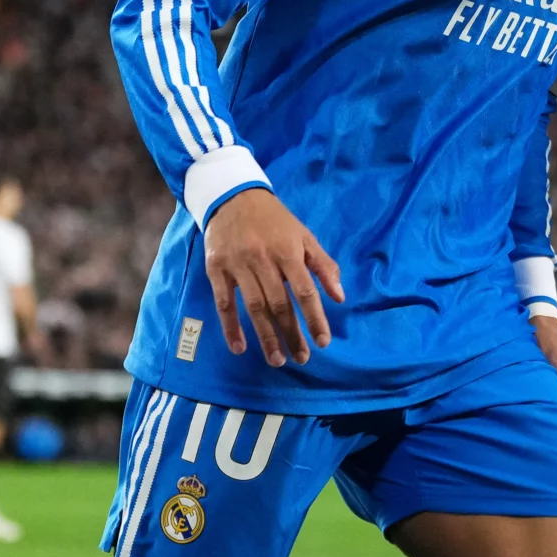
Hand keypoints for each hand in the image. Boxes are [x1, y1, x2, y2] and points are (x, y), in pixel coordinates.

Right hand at [204, 188, 345, 365]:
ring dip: (265, 336)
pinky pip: (224, 303)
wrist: (234, 197)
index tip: (323, 342)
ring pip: (253, 307)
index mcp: (288, 251)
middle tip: (301, 358)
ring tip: (276, 360)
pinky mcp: (216, 269)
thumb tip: (340, 297)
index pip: (304, 290)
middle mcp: (263, 259)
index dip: (315, 317)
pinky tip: (240, 347)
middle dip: (291, 334)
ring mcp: (238, 265)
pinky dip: (230, 327)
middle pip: (279, 304)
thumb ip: (323, 265)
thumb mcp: (304, 236)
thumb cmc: (275, 221)